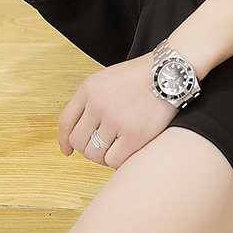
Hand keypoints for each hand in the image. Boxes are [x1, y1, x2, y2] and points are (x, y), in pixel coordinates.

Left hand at [58, 53, 178, 168]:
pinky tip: (127, 150)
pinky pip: (113, 161)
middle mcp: (98, 104)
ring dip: (103, 156)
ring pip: (94, 154)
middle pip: (78, 141)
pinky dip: (118, 160)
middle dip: (87, 149)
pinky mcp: (134, 135)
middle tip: (101, 148)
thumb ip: (92, 99)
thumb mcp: (108, 78)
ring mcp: (115, 120)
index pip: (65, 121)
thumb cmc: (142, 75)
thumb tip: (80, 129)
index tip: (67, 150)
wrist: (168, 72)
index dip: (64, 140)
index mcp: (89, 88)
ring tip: (116, 148)